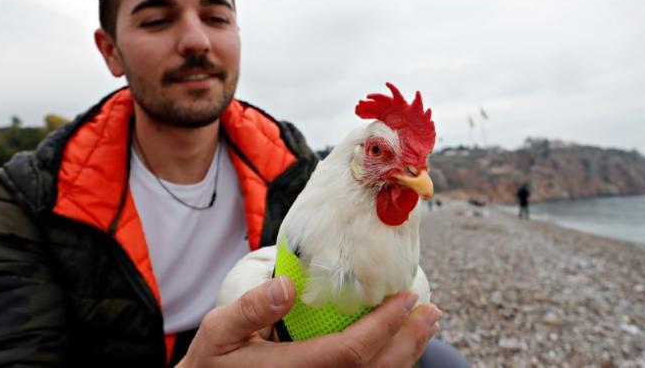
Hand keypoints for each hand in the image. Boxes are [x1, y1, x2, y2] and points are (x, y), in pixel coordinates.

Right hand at [177, 276, 441, 367]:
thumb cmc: (214, 363)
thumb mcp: (218, 331)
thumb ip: (249, 309)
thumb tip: (288, 285)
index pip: (351, 352)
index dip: (385, 327)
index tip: (407, 297)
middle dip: (408, 340)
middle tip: (431, 311)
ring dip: (407, 354)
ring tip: (425, 325)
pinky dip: (390, 367)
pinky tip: (400, 348)